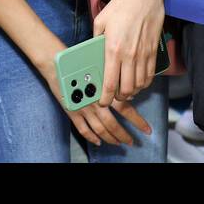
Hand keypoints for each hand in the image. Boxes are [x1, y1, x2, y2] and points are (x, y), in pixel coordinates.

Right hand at [36, 35, 153, 147]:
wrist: (56, 62)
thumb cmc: (78, 60)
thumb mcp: (101, 66)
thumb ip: (113, 79)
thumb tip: (128, 90)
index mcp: (105, 90)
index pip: (125, 109)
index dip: (137, 121)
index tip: (146, 129)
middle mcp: (95, 102)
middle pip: (113, 124)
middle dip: (124, 135)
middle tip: (132, 142)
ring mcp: (83, 109)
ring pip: (100, 130)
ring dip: (111, 138)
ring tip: (118, 143)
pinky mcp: (72, 113)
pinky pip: (83, 129)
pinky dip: (91, 137)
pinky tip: (98, 141)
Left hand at [91, 0, 166, 102]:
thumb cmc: (121, 6)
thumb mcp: (100, 21)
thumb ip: (96, 39)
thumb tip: (94, 52)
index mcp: (113, 49)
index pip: (110, 83)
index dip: (105, 98)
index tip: (102, 102)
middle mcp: (129, 55)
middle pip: (126, 89)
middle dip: (119, 98)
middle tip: (114, 96)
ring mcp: (143, 54)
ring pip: (139, 85)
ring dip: (132, 91)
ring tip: (125, 90)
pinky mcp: (153, 51)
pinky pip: (150, 75)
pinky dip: (144, 83)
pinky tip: (138, 81)